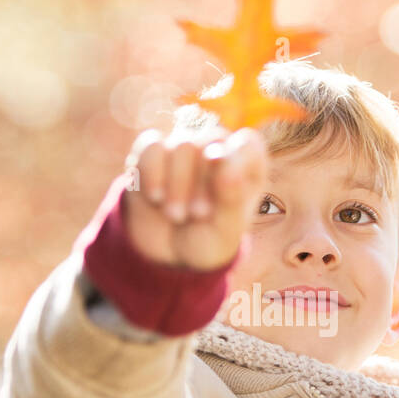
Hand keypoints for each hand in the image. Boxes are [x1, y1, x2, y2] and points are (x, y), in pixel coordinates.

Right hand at [121, 125, 267, 270]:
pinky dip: (151, 172)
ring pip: (182, 144)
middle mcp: (217, 149)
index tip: (223, 186)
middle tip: (197, 216)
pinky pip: (151, 145)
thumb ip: (230, 196)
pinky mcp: (154, 152)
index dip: (234, 161)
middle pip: (211, 142)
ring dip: (177, 184)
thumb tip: (219, 158)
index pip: (245, 143)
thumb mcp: (224, 232)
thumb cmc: (207, 242)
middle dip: (202, 182)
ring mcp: (184, 148)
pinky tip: (155, 197)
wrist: (168, 255)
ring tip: (175, 215)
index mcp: (246, 165)